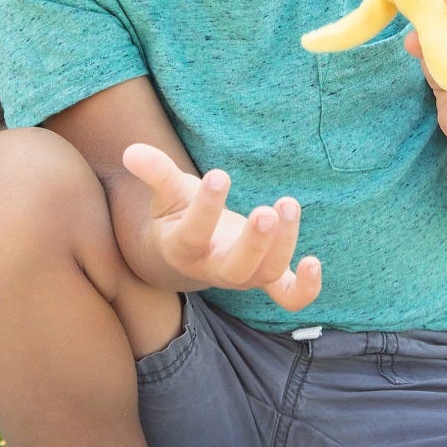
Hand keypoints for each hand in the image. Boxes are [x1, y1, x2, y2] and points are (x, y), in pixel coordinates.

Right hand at [121, 143, 321, 312]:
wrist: (184, 252)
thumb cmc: (176, 214)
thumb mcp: (166, 192)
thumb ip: (155, 172)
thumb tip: (132, 151)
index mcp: (183, 248)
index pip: (194, 234)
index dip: (206, 207)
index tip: (219, 174)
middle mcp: (214, 268)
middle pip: (235, 269)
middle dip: (254, 243)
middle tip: (266, 213)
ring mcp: (243, 275)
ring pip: (266, 274)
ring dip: (283, 245)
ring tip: (287, 204)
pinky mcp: (266, 276)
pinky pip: (288, 295)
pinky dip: (305, 288)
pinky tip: (314, 261)